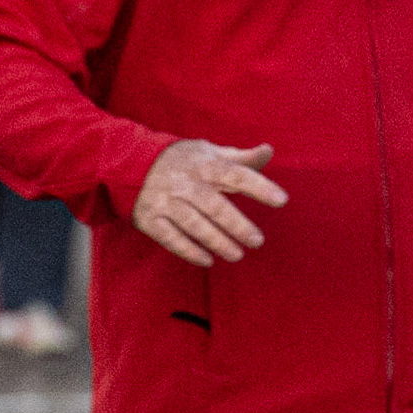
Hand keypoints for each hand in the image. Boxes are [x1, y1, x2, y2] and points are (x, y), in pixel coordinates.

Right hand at [132, 140, 287, 266]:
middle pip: (215, 205)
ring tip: (237, 255)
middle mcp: (185, 182)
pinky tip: (207, 261)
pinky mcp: (150, 218)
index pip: (236, 174)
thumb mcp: (209, 152)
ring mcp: (165, 201)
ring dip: (217, 241)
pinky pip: (171, 238)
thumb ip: (240, 157)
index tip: (281, 200)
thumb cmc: (182, 160)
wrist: (131, 164)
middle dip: (237, 225)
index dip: (260, 186)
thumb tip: (268, 151)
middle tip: (257, 241)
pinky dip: (189, 251)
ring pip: (194, 224)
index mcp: (204, 164)